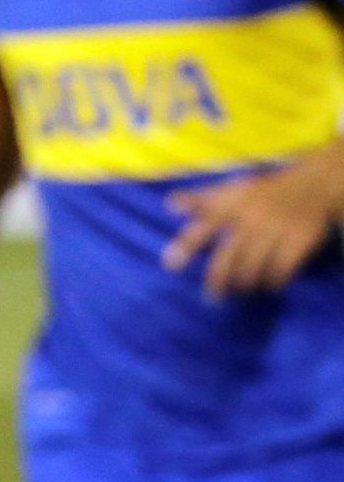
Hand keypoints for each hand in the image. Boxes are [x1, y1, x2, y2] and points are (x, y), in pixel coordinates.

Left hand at [163, 157, 343, 296]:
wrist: (312, 186)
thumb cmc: (262, 192)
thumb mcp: (232, 190)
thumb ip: (202, 200)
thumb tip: (170, 203)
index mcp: (233, 205)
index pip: (204, 226)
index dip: (187, 246)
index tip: (170, 266)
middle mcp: (253, 218)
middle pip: (229, 256)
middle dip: (218, 279)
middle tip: (212, 296)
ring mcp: (277, 229)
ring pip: (254, 266)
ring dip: (244, 283)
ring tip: (240, 290)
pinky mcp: (299, 239)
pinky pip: (283, 268)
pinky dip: (274, 281)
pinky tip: (269, 285)